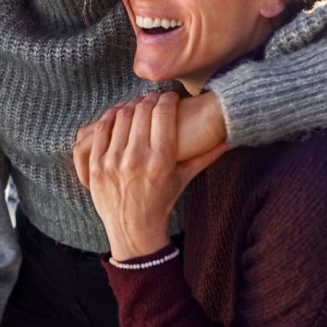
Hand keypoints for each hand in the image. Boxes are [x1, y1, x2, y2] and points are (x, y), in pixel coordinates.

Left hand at [74, 92, 227, 259]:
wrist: (133, 230)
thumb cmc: (162, 202)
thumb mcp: (184, 178)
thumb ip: (206, 156)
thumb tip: (230, 137)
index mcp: (161, 161)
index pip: (163, 114)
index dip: (168, 99)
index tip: (170, 96)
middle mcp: (137, 159)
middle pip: (142, 111)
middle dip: (150, 99)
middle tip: (155, 97)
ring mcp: (113, 161)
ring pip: (122, 117)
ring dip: (131, 105)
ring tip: (139, 103)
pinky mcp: (96, 165)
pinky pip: (102, 130)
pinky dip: (110, 117)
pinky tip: (119, 112)